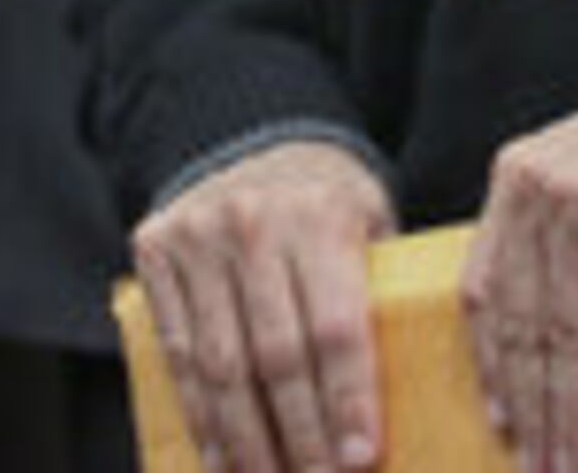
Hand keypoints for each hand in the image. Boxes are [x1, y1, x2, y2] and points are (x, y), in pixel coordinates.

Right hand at [131, 140, 396, 472]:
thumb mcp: (371, 224)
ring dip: (246, 439)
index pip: (335, 327)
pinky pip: (178, 351)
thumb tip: (420, 392)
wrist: (255, 136)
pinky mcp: (157, 251)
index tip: (360, 459)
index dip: (346, 401)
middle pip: (276, 356)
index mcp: (321, 215)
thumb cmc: (330, 202)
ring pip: (222, 364)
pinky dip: (200, 413)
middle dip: (300, 435)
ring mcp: (199, 236)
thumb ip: (385, 290)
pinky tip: (220, 456)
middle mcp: (254, 222)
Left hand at [463, 89, 577, 472]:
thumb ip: (542, 246)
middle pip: (525, 321)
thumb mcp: (574, 186)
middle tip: (537, 464)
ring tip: (569, 460)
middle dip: (532, 404)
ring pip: (566, 331)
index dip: (490, 362)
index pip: (484, 288)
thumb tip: (531, 356)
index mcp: (512, 180)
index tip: (499, 420)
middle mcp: (537, 190)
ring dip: (568, 408)